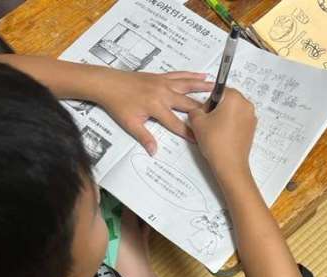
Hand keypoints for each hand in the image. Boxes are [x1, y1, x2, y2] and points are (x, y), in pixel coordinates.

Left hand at [94, 69, 212, 154]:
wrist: (108, 83)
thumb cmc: (118, 104)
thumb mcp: (130, 124)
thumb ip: (144, 137)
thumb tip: (154, 151)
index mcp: (156, 107)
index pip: (177, 124)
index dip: (190, 133)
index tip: (201, 140)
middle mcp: (163, 93)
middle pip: (188, 104)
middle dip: (203, 111)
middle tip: (219, 114)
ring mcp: (163, 83)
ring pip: (188, 85)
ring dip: (203, 88)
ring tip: (218, 89)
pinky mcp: (161, 77)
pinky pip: (180, 75)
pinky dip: (192, 75)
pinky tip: (202, 75)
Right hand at [188, 88, 256, 177]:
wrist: (229, 165)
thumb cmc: (216, 143)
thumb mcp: (197, 122)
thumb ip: (194, 110)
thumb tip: (197, 111)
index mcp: (234, 98)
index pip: (218, 90)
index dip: (208, 101)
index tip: (205, 112)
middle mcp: (246, 105)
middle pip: (227, 100)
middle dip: (216, 109)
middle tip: (208, 123)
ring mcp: (251, 117)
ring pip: (233, 111)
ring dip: (223, 117)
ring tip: (215, 131)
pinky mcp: (251, 129)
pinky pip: (238, 121)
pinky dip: (230, 125)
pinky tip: (222, 136)